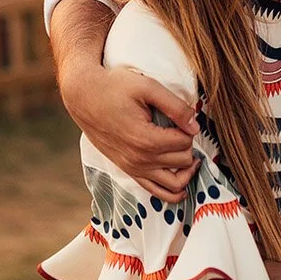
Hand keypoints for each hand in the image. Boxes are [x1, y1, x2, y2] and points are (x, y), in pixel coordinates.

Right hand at [60, 62, 199, 201]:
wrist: (84, 97)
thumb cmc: (114, 88)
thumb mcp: (148, 87)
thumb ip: (175, 106)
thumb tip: (195, 126)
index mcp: (145, 139)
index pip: (185, 143)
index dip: (189, 128)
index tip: (181, 117)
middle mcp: (140, 159)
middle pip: (183, 162)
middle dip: (188, 146)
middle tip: (182, 128)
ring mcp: (133, 168)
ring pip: (175, 185)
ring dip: (187, 171)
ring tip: (189, 154)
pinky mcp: (129, 170)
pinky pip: (157, 192)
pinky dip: (173, 191)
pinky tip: (181, 178)